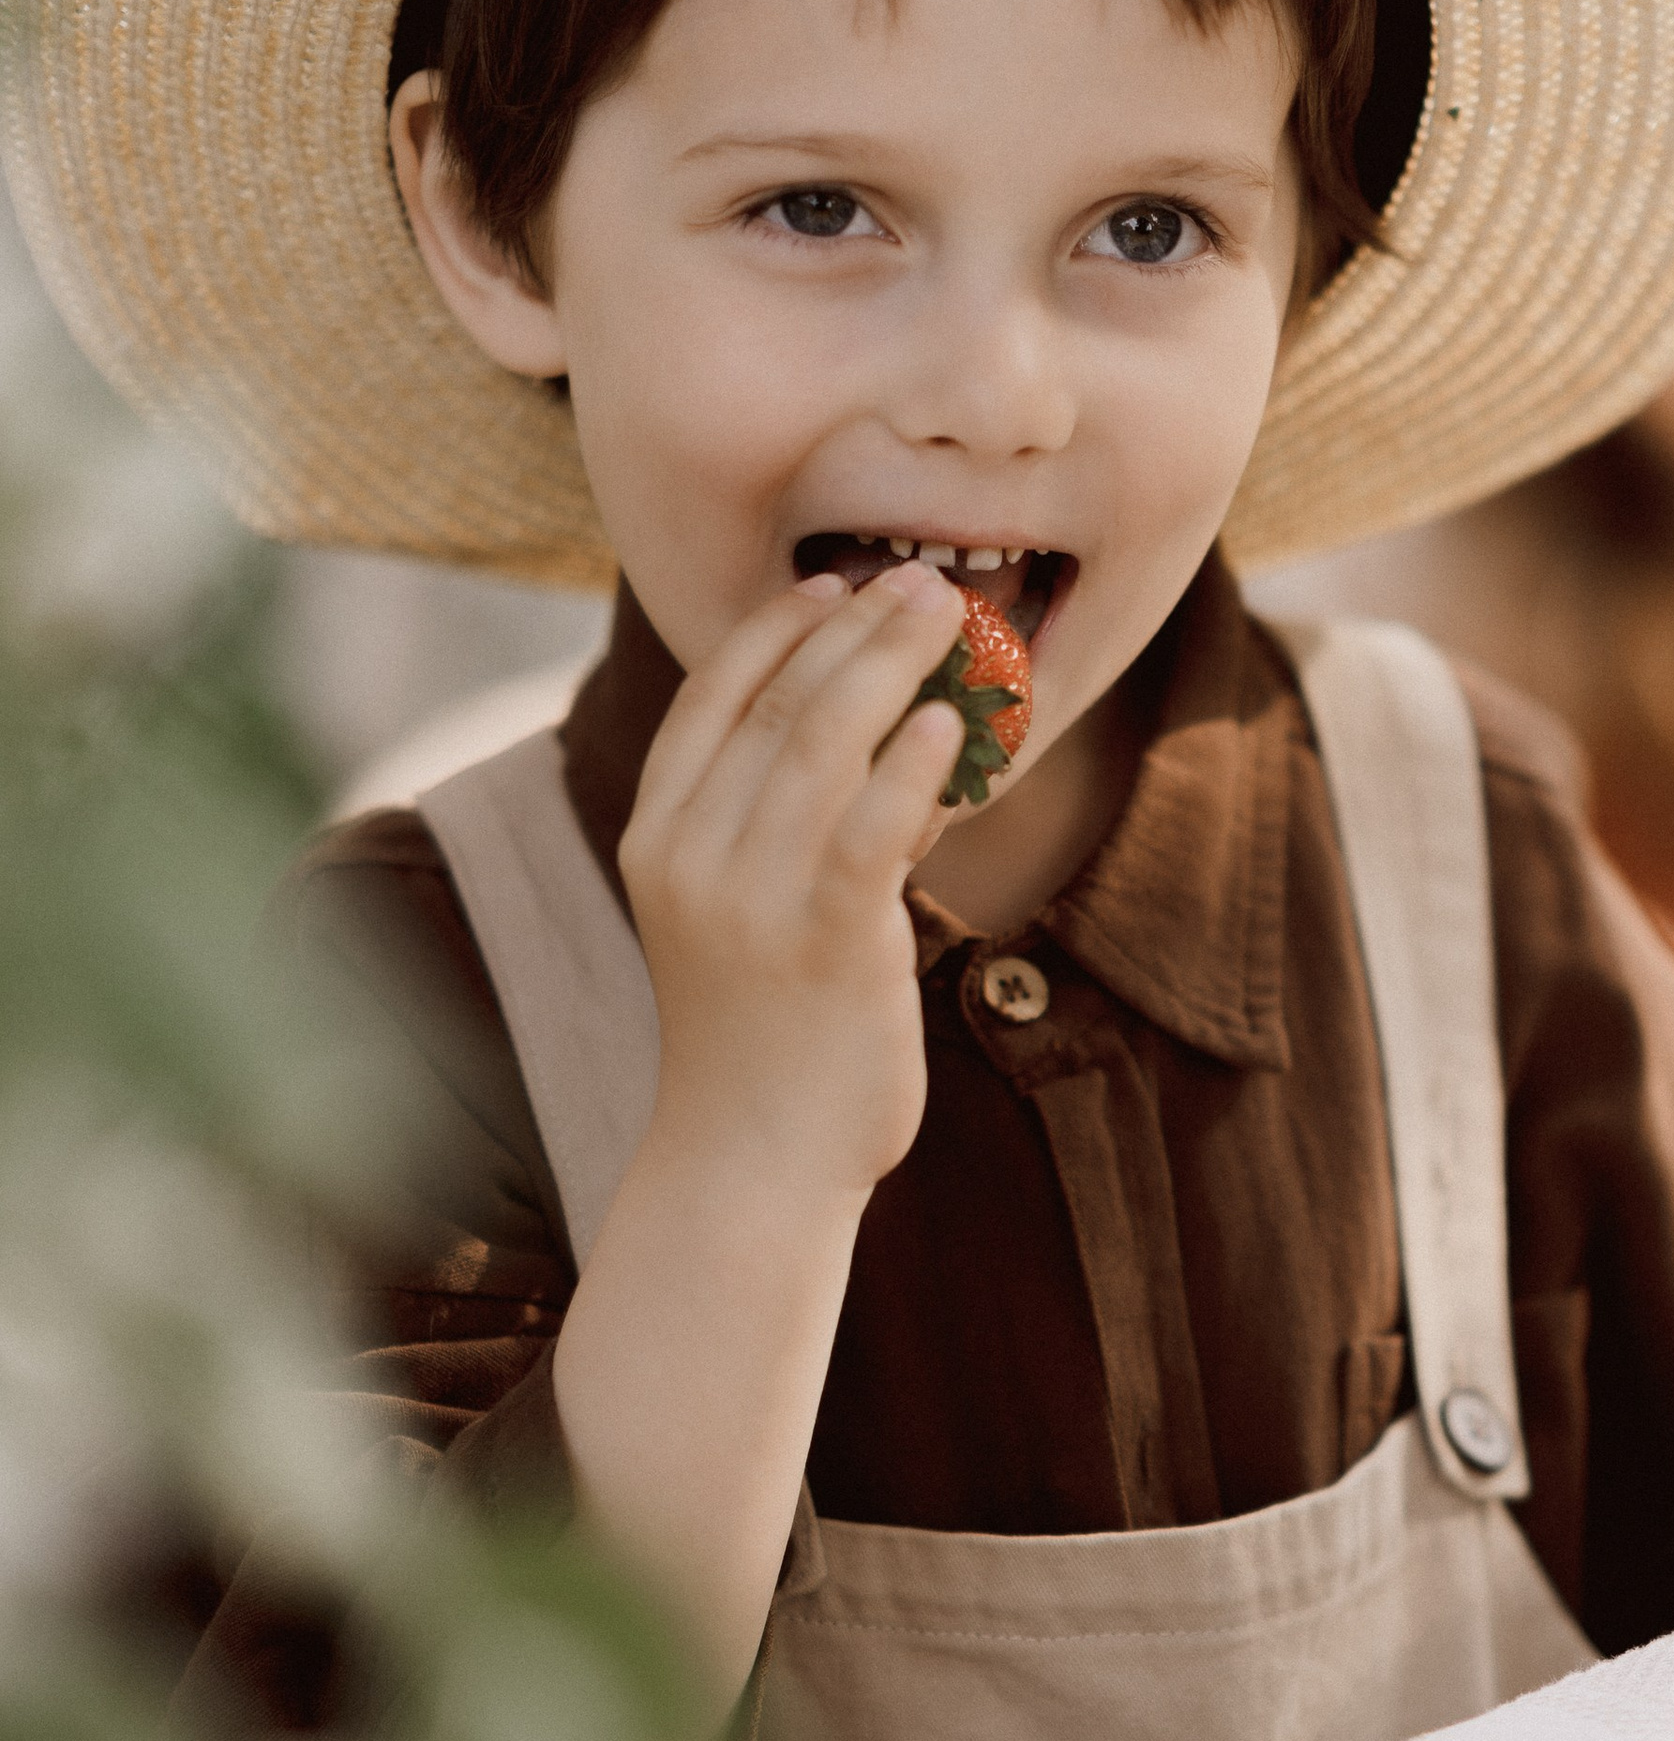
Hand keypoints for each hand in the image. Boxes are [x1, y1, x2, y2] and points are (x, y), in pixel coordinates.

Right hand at [617, 563, 966, 1205]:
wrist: (750, 1162)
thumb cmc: (763, 1039)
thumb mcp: (747, 917)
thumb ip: (794, 830)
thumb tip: (902, 742)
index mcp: (655, 838)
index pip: (709, 701)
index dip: (772, 632)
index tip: (826, 585)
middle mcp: (689, 855)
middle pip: (777, 705)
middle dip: (851, 627)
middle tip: (914, 578)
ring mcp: (751, 895)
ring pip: (825, 744)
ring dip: (892, 666)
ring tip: (948, 616)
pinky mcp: (824, 937)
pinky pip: (872, 824)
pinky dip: (913, 764)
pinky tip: (951, 723)